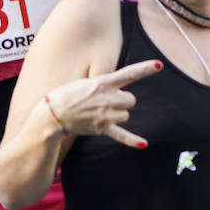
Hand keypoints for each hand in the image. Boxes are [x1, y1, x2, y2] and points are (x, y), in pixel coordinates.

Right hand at [44, 59, 162, 148]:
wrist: (50, 115)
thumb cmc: (66, 95)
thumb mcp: (85, 82)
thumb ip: (104, 84)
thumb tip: (120, 92)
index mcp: (102, 83)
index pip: (128, 74)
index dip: (145, 69)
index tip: (159, 65)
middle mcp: (107, 99)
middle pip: (131, 100)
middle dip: (122, 101)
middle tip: (105, 101)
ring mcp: (105, 115)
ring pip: (126, 115)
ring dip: (118, 114)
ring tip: (99, 112)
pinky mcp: (102, 129)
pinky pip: (122, 135)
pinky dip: (133, 141)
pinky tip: (144, 144)